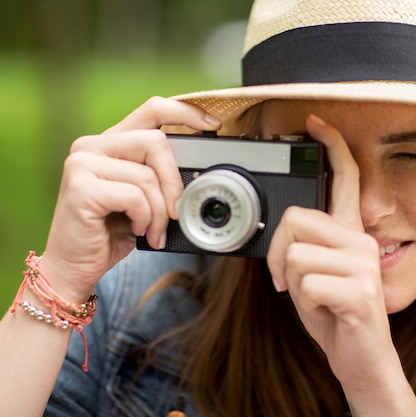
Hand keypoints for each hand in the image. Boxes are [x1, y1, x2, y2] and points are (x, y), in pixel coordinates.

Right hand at [40, 97, 221, 302]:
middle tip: (176, 212)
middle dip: (174, 183)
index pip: (152, 110)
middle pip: (156, 142)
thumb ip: (159, 176)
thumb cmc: (111, 233)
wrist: (74, 267)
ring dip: (159, 212)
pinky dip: (144, 218)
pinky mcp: (80, 187)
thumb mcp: (143, 198)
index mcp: (111, 143)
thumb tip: (198, 173)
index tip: (213, 126)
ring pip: (147, 175)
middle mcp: (92, 146)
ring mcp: (82, 164)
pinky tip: (134, 229)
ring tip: (151, 230)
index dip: (186, 113)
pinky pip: (135, 196)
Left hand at [267, 114, 399, 392]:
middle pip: (296, 219)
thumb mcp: (313, 275)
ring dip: (292, 285)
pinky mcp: (360, 291)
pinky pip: (304, 283)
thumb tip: (281, 234)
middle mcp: (361, 241)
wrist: (361, 359)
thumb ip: (303, 247)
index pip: (345, 179)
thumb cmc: (334, 315)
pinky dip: (304, 305)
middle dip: (277, 254)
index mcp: (350, 233)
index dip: (332, 147)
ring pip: (295, 254)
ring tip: (317, 300)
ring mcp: (363, 265)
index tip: (316, 122)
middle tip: (286, 281)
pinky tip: (326, 313)